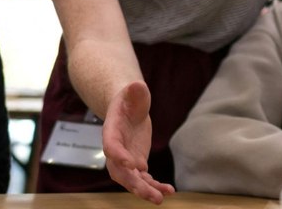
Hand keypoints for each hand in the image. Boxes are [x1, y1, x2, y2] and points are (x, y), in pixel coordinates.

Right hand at [103, 82, 174, 203]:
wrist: (128, 109)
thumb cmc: (130, 99)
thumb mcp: (133, 91)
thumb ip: (134, 91)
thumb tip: (137, 84)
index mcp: (111, 131)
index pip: (111, 146)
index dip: (119, 155)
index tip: (131, 164)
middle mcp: (116, 150)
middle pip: (120, 171)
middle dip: (134, 184)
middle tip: (150, 194)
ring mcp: (126, 158)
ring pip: (132, 180)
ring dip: (146, 190)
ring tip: (161, 198)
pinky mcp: (137, 163)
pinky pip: (144, 179)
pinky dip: (155, 185)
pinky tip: (170, 191)